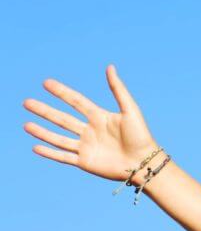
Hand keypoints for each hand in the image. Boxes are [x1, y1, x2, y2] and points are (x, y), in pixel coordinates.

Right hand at [23, 64, 159, 182]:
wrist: (144, 163)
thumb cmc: (141, 137)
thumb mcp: (130, 110)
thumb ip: (118, 89)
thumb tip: (110, 67)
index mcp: (100, 117)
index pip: (76, 101)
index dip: (62, 92)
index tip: (46, 83)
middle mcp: (90, 131)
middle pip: (62, 119)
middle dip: (45, 111)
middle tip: (27, 102)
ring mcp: (87, 147)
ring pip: (59, 138)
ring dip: (42, 132)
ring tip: (26, 125)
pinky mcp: (86, 162)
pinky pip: (63, 157)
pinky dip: (50, 153)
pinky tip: (36, 147)